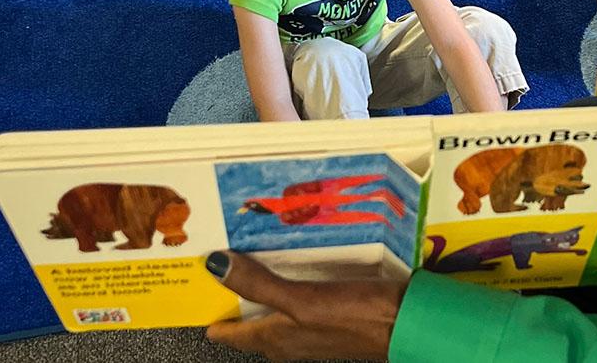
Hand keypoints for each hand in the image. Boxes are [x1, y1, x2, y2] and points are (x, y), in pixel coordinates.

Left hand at [205, 251, 404, 360]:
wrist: (403, 324)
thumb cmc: (354, 317)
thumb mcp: (301, 300)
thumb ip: (259, 285)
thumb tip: (215, 267)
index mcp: (274, 340)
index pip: (230, 335)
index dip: (211, 316)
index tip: (193, 291)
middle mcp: (287, 339)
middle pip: (250, 321)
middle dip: (232, 295)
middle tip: (216, 261)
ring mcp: (309, 329)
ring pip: (273, 309)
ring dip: (259, 286)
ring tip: (246, 254)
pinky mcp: (329, 315)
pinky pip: (297, 298)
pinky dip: (286, 281)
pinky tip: (292, 261)